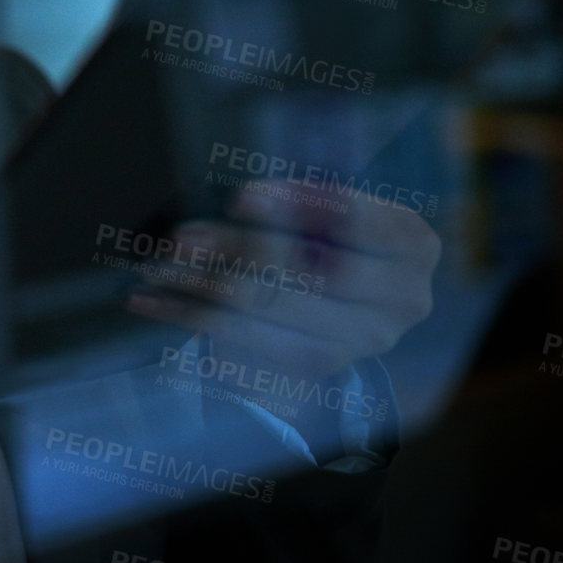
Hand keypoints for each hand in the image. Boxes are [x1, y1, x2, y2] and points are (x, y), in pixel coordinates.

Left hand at [124, 183, 440, 382]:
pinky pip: (247, 343)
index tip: (240, 198)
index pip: (357, 219)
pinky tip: (149, 300)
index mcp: (412, 244)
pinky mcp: (318, 364)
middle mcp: (401, 299)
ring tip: (155, 267)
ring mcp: (362, 340)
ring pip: (271, 309)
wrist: (349, 291)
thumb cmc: (328, 228)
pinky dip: (190, 317)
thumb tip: (238, 201)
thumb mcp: (327, 203)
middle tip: (178, 239)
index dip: (298, 207)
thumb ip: (293, 199)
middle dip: (234, 250)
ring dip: (203, 286)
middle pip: (305, 269)